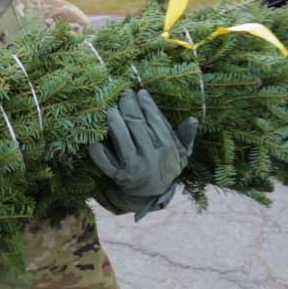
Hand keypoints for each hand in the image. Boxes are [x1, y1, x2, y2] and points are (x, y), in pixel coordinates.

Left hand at [89, 89, 196, 220]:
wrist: (151, 196)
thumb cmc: (165, 166)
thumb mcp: (181, 154)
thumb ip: (186, 137)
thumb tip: (193, 119)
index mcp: (168, 149)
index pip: (156, 121)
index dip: (147, 104)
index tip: (140, 92)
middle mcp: (151, 158)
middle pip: (137, 125)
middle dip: (129, 106)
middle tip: (123, 94)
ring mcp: (134, 167)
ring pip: (122, 140)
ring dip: (114, 122)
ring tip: (110, 109)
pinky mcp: (118, 176)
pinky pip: (105, 161)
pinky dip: (98, 149)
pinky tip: (95, 135)